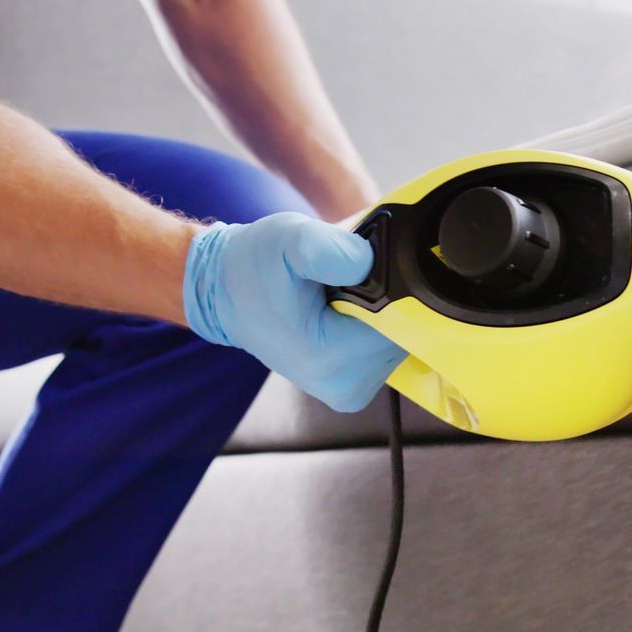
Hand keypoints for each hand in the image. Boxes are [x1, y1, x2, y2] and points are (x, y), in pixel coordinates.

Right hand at [183, 214, 404, 411]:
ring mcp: (351, 391)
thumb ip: (330, 250)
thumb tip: (369, 263)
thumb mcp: (288, 240)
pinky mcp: (353, 385)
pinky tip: (346, 309)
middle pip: (405, 333)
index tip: (362, 268)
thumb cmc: (254, 266)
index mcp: (333, 360)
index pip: (404, 321)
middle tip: (346, 279)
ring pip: (398, 340)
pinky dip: (373, 324)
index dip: (393, 287)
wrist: (225, 292)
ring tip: (340, 293)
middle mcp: (346, 388)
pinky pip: (385, 348)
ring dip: (381, 311)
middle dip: (388, 300)